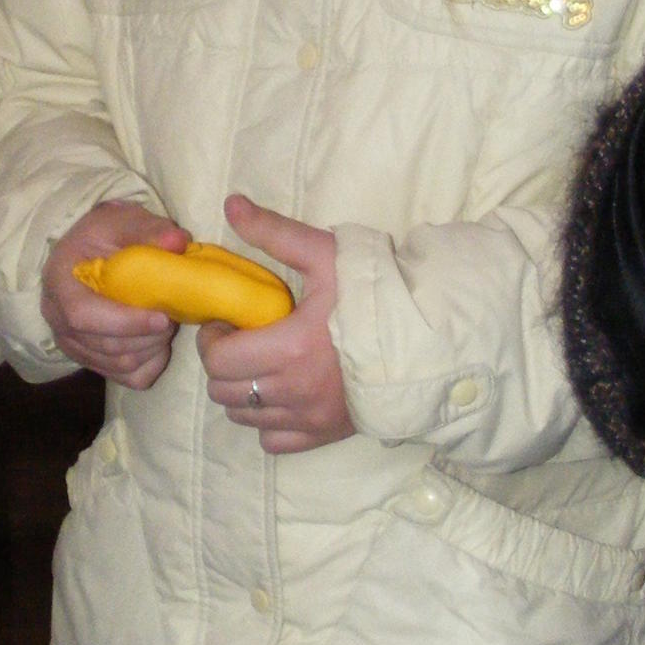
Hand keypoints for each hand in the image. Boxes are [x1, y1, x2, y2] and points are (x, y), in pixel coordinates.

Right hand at [43, 198, 188, 386]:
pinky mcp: (90, 359)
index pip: (83, 316)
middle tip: (173, 315)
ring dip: (153, 348)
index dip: (125, 322)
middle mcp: (57, 319)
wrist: (91, 250)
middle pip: (106, 346)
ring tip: (166, 323)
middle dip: (149, 335)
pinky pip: (126, 378)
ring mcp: (72, 343)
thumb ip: (149, 229)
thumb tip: (178, 241)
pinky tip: (157, 341)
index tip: (162, 317)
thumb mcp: (123, 220)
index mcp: (59, 282)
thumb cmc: (105, 234)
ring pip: (118, 365)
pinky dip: (151, 364)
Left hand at [199, 195, 352, 454]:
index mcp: (288, 349)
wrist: (432, 335)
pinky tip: (281, 394)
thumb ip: (274, 232)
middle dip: (223, 364)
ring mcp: (309, 418)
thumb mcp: (324, 254)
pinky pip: (273, 441)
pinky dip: (267, 421)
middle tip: (242, 341)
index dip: (213, 341)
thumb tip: (231, 203)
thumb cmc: (377, 291)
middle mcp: (293, 392)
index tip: (228, 323)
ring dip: (242, 391)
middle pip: (224, 392)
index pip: (218, 360)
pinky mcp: (326, 434)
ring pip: (244, 417)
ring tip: (261, 364)